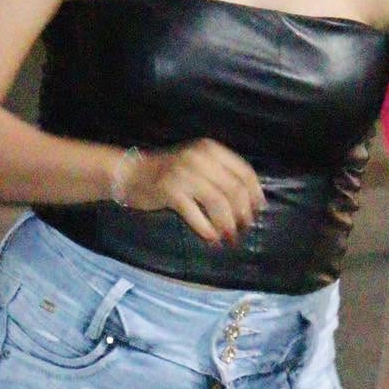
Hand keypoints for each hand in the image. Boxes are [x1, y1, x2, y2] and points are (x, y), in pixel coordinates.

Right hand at [115, 138, 264, 246]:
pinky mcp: (171, 191)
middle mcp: (200, 158)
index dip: (254, 194)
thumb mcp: (197, 163)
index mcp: (210, 150)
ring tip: (229, 237)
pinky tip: (212, 239)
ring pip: (218, 203)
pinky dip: (207, 230)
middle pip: (234, 190)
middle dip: (243, 213)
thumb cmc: (168, 171)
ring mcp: (184, 174)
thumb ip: (220, 174)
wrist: (130, 173)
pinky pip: (197, 215)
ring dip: (227, 224)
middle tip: (243, 228)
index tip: (257, 211)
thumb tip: (250, 200)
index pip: (244, 172)